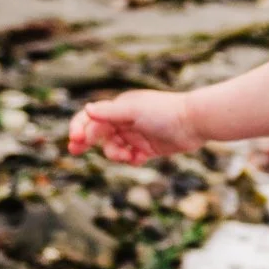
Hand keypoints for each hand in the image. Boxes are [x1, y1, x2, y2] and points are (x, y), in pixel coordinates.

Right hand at [66, 89, 203, 164]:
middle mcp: (125, 120)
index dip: (80, 127)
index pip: (91, 117)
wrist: (194, 122)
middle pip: (98, 133)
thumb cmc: (164, 111)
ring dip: (115, 154)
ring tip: (127, 156)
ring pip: (113, 148)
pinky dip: (131, 160)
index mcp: (119, 108)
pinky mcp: (147, 148)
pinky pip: (130, 157)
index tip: (75, 139)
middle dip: (86, 142)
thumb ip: (110, 112)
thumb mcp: (134, 110)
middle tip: (74, 151)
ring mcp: (136, 135)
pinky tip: (139, 158)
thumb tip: (87, 109)